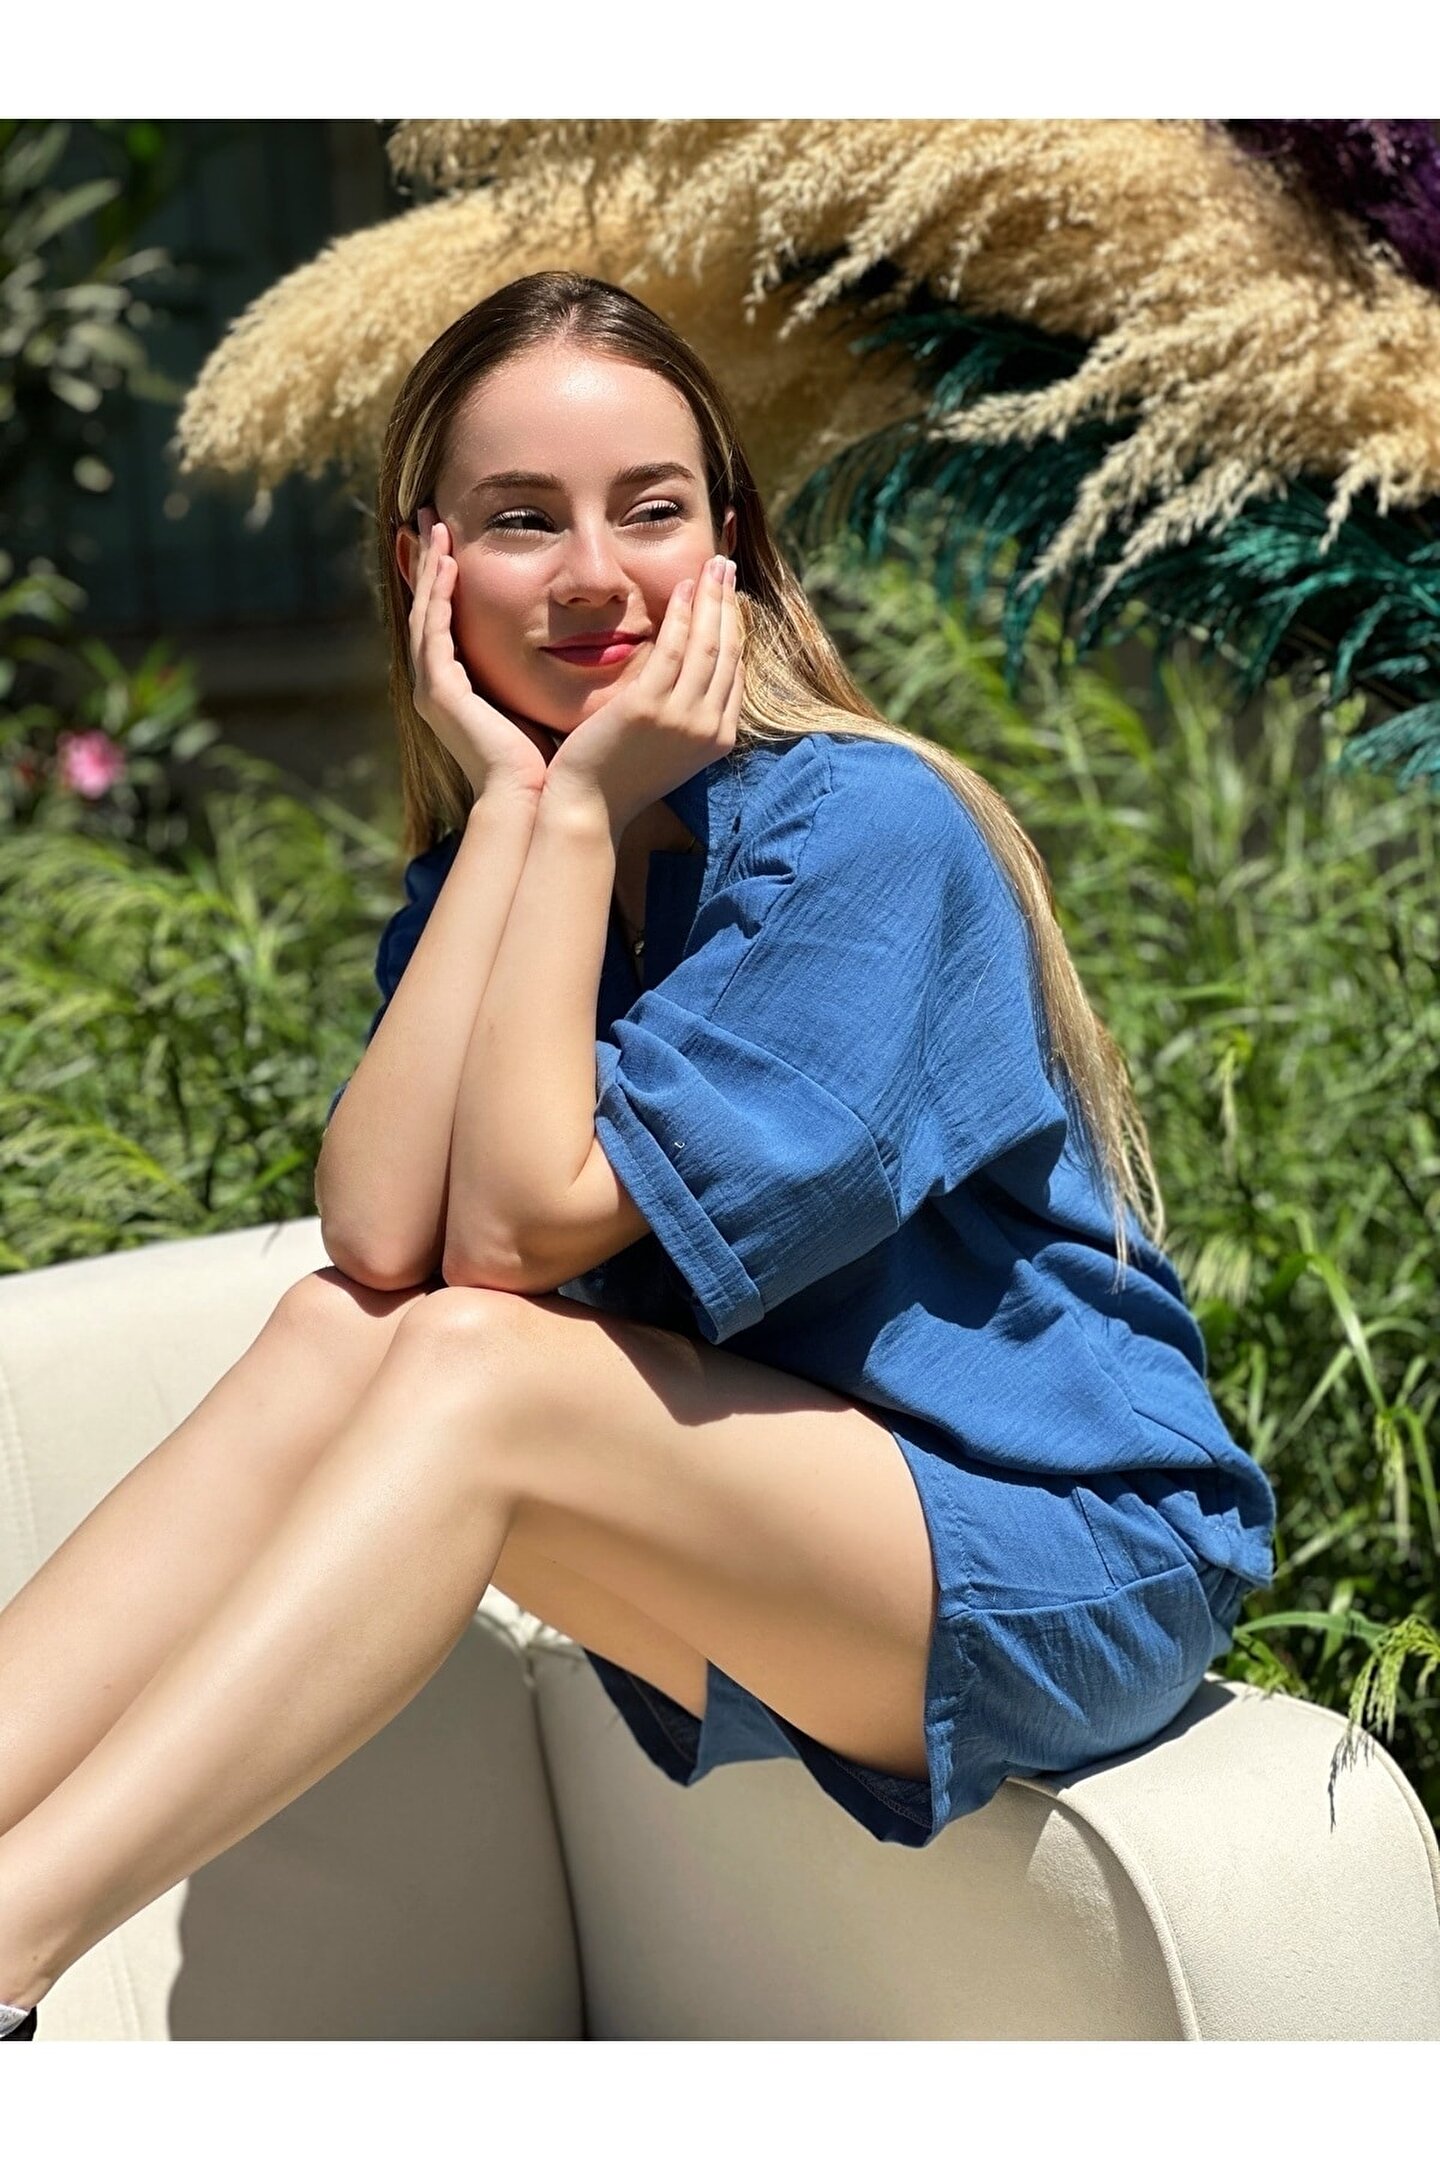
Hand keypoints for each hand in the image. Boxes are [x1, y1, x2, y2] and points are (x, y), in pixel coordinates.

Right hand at [406, 507, 557, 796]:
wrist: (534, 801)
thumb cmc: (551, 761)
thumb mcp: (546, 702)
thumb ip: (549, 672)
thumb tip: (588, 641)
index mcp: (459, 690)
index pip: (446, 621)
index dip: (448, 580)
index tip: (456, 539)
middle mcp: (438, 686)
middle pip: (426, 609)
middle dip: (429, 563)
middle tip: (429, 517)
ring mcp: (433, 689)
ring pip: (424, 613)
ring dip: (429, 568)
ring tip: (434, 526)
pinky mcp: (439, 692)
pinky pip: (433, 632)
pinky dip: (439, 596)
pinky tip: (448, 563)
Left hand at [542, 553, 744, 833]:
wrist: (589, 807)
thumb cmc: (620, 776)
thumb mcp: (667, 746)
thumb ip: (685, 712)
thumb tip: (690, 675)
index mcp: (718, 738)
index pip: (735, 671)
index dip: (735, 628)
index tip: (728, 596)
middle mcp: (708, 727)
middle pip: (728, 651)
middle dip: (730, 603)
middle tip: (727, 566)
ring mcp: (682, 718)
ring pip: (707, 645)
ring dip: (712, 599)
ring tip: (713, 564)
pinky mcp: (649, 708)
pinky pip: (673, 650)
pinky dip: (681, 615)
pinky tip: (682, 588)